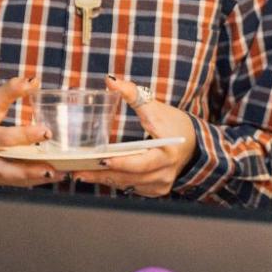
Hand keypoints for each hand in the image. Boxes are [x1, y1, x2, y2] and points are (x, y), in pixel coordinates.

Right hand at [0, 76, 60, 186]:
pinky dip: (32, 180)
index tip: (47, 132)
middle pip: (4, 167)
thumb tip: (34, 81)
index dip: (25, 135)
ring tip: (59, 174)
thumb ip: (11, 89)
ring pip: (11, 179)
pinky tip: (50, 175)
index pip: (2, 137)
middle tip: (53, 167)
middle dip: (29, 169)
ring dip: (35, 178)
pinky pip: (12, 182)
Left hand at [74, 75, 198, 197]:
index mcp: (167, 153)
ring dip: (104, 180)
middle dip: (102, 174)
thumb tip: (111, 81)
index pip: (141, 162)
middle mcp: (165, 173)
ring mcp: (160, 184)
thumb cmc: (175, 124)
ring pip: (127, 185)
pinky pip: (131, 187)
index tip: (101, 160)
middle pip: (129, 177)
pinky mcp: (155, 190)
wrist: (193, 144)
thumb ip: (133, 94)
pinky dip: (115, 181)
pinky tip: (97, 176)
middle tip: (78, 171)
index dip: (121, 163)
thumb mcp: (156, 107)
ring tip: (80, 174)